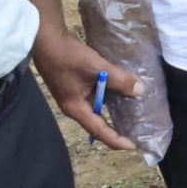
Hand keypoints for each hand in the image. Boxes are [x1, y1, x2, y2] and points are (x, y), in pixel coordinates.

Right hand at [32, 22, 139, 150]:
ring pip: (98, 110)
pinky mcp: (75, 87)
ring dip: (114, 113)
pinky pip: (95, 98)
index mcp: (76, 108)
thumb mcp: (97, 68)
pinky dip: (109, 98)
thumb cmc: (68, 57)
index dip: (116, 140)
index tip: (133, 146)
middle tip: (137, 134)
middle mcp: (74, 107)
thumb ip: (119, 80)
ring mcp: (73, 97)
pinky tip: (122, 94)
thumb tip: (140, 91)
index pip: (99, 131)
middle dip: (117, 129)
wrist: (46, 40)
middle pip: (98, 124)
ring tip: (134, 117)